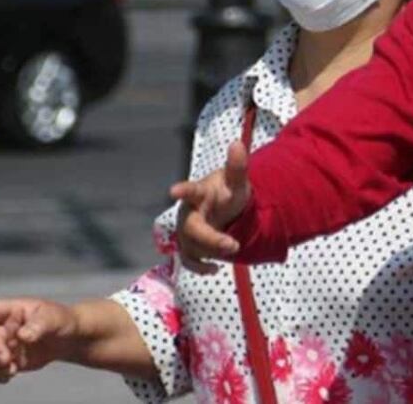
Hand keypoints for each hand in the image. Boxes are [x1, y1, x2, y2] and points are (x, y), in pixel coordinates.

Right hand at [0, 298, 77, 382]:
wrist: (69, 339)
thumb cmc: (60, 320)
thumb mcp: (53, 319)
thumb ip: (38, 326)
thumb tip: (22, 336)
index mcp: (15, 310)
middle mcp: (6, 327)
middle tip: (4, 358)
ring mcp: (7, 344)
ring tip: (9, 370)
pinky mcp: (11, 360)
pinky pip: (0, 368)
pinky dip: (1, 374)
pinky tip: (7, 377)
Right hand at [170, 140, 250, 273]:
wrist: (225, 211)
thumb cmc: (228, 193)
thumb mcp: (238, 182)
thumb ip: (238, 166)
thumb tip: (238, 143)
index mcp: (198, 193)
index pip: (191, 191)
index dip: (183, 190)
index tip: (173, 191)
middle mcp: (187, 212)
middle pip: (192, 228)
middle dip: (211, 238)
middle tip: (233, 244)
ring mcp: (186, 231)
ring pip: (192, 247)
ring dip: (212, 251)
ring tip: (233, 245)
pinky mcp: (189, 247)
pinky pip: (189, 260)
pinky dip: (200, 267)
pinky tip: (214, 270)